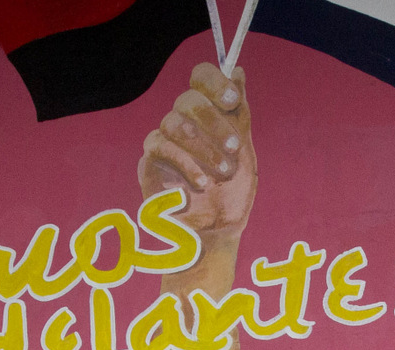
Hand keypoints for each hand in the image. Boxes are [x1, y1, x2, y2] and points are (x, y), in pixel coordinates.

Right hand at [139, 63, 256, 246]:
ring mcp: (164, 141)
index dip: (214, 83)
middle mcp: (183, 122)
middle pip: (188, 99)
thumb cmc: (232, 194)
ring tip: (223, 172)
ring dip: (204, 147)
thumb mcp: (244, 152)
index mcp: (207, 114)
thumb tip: (239, 71)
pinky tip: (202, 182)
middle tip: (234, 148)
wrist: (218, 233)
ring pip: (175, 123)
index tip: (232, 100)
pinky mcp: (150, 162)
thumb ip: (240, 114)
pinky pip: (160, 147)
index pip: (201, 77)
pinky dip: (185, 163)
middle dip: (215, 123)